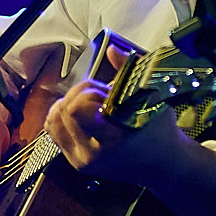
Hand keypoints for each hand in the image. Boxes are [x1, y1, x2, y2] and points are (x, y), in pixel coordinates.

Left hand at [46, 81, 215, 215]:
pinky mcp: (75, 161)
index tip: (104, 92)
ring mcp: (82, 159)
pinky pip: (53, 132)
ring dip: (67, 104)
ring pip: (53, 120)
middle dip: (80, 94)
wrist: (163, 164)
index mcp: (114, 137)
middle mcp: (94, 152)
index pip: (76, 109)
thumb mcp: (152, 97)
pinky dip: (61, 116)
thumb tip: (112, 50)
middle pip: (63, 110)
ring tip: (90, 104)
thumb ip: (129, 71)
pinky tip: (79, 113)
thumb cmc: (159, 131)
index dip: (86, 92)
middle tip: (99, 97)